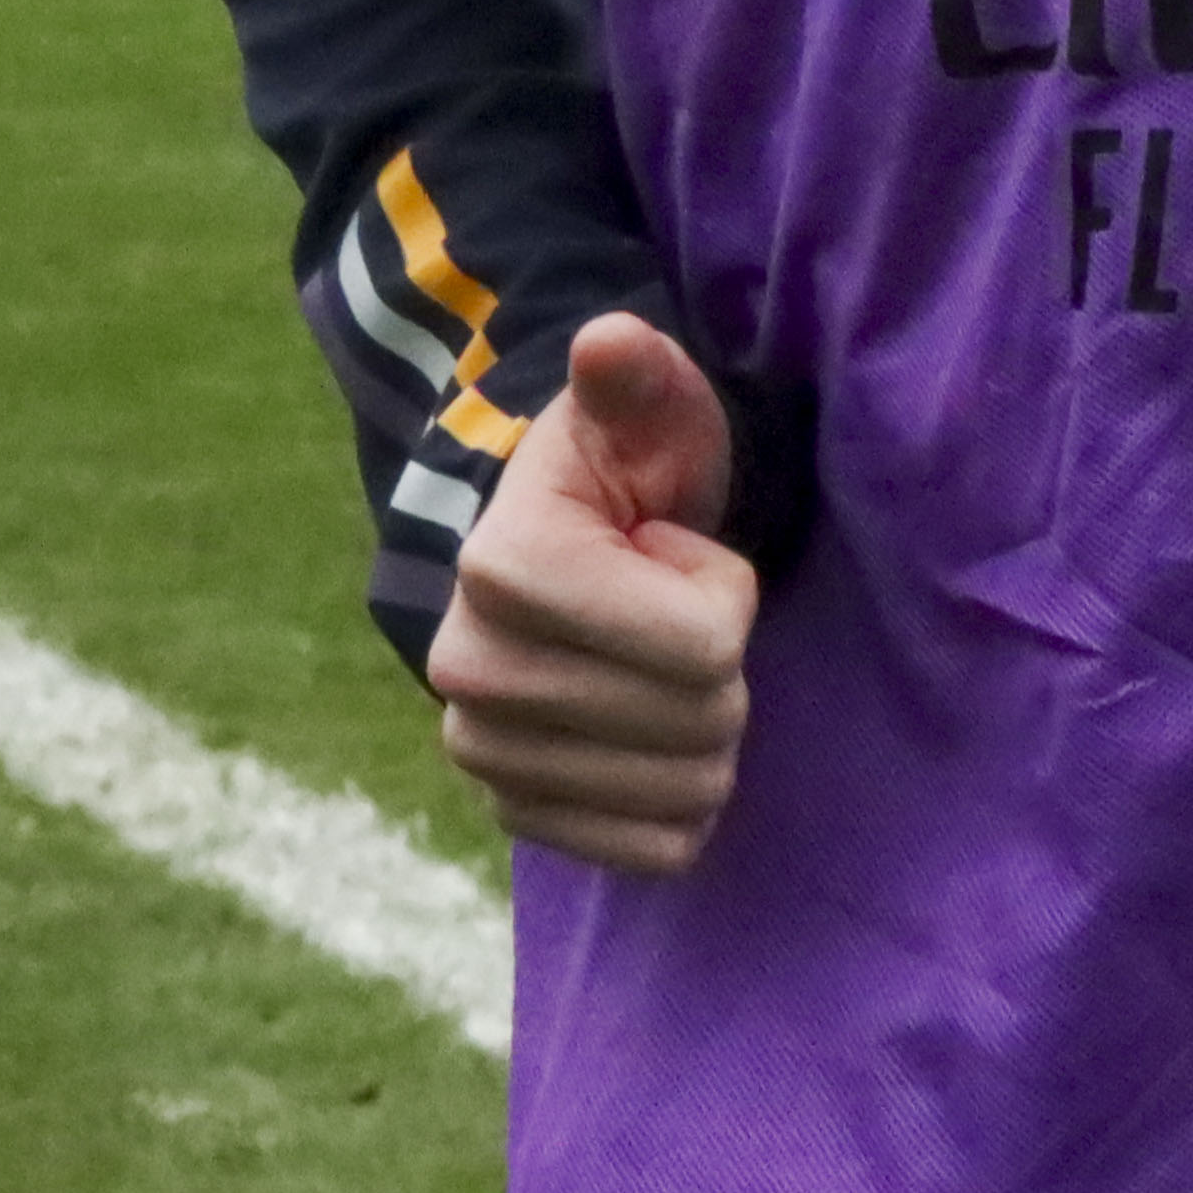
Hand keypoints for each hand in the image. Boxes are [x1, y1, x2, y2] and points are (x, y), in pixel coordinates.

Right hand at [432, 311, 755, 875]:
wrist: (571, 547)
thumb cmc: (629, 470)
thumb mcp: (647, 406)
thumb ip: (636, 376)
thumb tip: (610, 342)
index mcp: (502, 567)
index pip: (705, 647)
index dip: (722, 592)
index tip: (671, 550)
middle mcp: (470, 672)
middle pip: (700, 723)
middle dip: (720, 665)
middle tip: (668, 609)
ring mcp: (484, 752)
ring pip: (685, 792)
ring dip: (706, 731)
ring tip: (656, 662)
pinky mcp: (513, 813)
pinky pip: (656, 850)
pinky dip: (680, 801)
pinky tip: (650, 735)